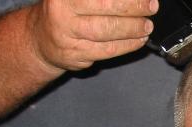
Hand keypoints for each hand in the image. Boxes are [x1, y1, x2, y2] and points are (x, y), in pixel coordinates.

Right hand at [27, 0, 158, 72]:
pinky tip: (139, 40)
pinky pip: (107, 50)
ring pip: (107, 31)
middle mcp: (62, 11)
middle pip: (105, 7)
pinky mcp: (75, 55)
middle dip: (133, 7)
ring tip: (147, 26)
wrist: (40, 39)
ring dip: (132, 29)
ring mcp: (67, 35)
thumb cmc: (65, 11)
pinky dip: (127, 45)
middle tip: (151, 7)